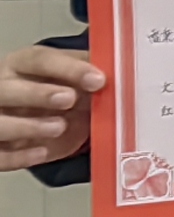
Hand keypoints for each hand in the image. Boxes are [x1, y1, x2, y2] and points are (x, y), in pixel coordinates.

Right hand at [0, 47, 104, 171]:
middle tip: (70, 100)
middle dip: (39, 94)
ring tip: (59, 127)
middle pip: (9, 89)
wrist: (35, 115)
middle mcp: (2, 87)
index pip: (40, 60)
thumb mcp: (70, 75)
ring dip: (27, 126)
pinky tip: (42, 153)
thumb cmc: (54, 88)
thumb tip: (118, 68)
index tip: (97, 79)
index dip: (68, 69)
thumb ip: (88, 70)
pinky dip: (18, 156)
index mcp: (22, 64)